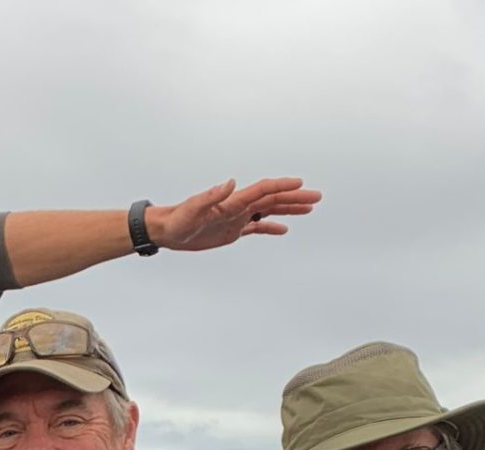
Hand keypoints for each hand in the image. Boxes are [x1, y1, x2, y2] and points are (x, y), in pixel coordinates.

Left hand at [148, 177, 320, 250]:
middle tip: (317, 197)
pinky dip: (271, 227)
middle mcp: (239, 207)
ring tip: (309, 208)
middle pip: (273, 199)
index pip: (263, 190)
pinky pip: (257, 227)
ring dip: (289, 209)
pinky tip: (284, 229)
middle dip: (295, 198)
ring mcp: (237, 218)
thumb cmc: (177, 219)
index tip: (300, 184)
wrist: (167, 230)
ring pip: (269, 211)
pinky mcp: (232, 230)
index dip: (282, 186)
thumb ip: (211, 196)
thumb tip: (231, 183)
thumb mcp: (193, 209)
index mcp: (233, 201)